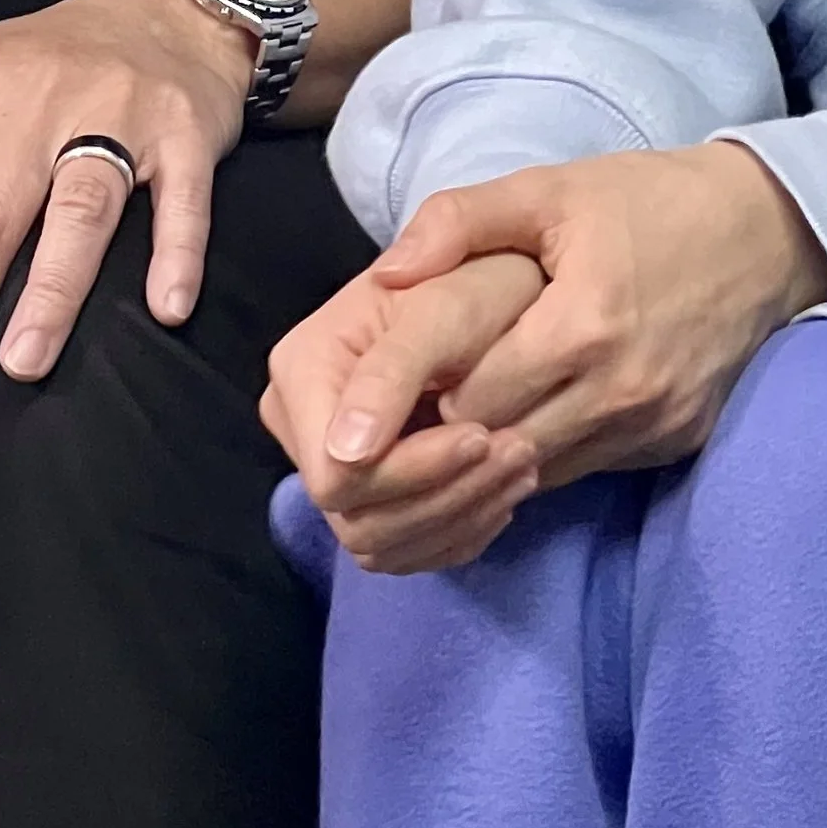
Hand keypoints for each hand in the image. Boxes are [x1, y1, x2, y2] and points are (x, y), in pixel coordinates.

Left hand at [0, 0, 254, 417]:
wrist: (167, 12)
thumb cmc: (44, 65)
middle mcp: (37, 96)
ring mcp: (117, 110)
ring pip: (76, 211)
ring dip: (48, 294)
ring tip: (19, 367)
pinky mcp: (185, 129)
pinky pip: (181, 198)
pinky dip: (176, 251)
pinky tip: (163, 306)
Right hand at [263, 250, 546, 572]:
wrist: (495, 281)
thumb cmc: (473, 280)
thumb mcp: (442, 310)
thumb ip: (392, 373)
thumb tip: (347, 454)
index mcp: (302, 371)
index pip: (336, 474)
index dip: (412, 472)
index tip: (482, 436)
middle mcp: (301, 425)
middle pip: (358, 518)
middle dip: (447, 495)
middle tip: (522, 451)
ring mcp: (333, 464)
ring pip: (383, 542)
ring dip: (461, 515)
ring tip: (525, 464)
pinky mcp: (371, 492)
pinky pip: (404, 547)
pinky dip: (459, 530)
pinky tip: (504, 489)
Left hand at [367, 143, 826, 506]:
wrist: (765, 231)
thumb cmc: (647, 202)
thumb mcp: (549, 188)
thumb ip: (460, 222)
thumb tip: (385, 276)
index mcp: (582, 327)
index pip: (469, 398)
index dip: (424, 392)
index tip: (401, 379)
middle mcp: (620, 393)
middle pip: (497, 445)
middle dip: (449, 428)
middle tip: (416, 400)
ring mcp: (652, 426)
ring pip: (539, 471)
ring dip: (495, 447)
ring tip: (462, 411)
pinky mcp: (675, 444)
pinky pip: (586, 466)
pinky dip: (548, 449)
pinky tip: (528, 414)